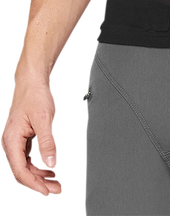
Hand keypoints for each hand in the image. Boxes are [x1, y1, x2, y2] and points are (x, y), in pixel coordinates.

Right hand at [0, 79, 63, 198]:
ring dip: (40, 176)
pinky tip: (51, 168)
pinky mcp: (24, 137)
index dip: (35, 185)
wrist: (32, 79)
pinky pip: (30, 157)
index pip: (21, 172)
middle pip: (22, 172)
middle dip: (39, 184)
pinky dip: (40, 165)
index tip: (48, 192)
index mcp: (11, 140)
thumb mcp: (44, 119)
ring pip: (26, 166)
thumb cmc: (34, 94)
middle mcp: (11, 143)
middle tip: (56, 191)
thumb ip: (48, 143)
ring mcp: (17, 140)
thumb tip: (52, 164)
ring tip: (56, 182)